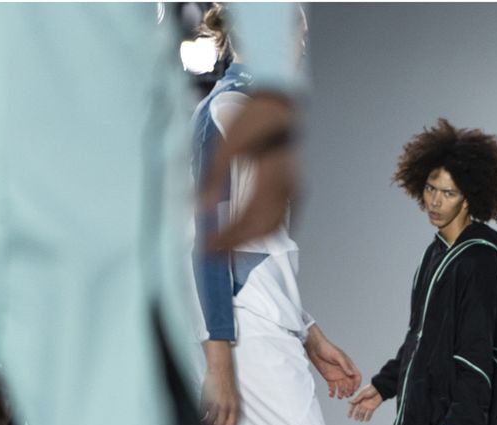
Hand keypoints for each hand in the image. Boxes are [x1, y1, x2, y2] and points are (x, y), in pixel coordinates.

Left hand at [200, 92, 297, 250]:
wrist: (287, 99)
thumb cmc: (258, 116)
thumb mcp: (230, 142)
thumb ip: (215, 177)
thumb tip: (200, 207)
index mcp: (272, 181)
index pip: (249, 223)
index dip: (228, 239)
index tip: (206, 248)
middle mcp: (288, 191)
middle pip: (264, 230)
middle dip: (238, 245)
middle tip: (214, 252)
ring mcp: (295, 190)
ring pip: (275, 225)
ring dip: (250, 238)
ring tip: (227, 243)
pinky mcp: (296, 186)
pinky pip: (282, 215)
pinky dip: (263, 226)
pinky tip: (249, 226)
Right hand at [201, 343, 239, 424]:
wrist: (221, 370)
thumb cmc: (227, 384)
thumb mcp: (234, 398)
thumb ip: (232, 410)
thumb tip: (227, 423)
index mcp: (234, 406)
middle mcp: (225, 407)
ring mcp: (215, 404)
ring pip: (209, 422)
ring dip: (206, 424)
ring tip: (206, 422)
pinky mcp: (206, 400)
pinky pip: (202, 414)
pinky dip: (201, 417)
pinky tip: (201, 416)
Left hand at [305, 328, 361, 398]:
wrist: (314, 348)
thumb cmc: (327, 348)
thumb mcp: (337, 356)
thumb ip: (345, 365)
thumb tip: (351, 374)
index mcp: (348, 366)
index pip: (356, 377)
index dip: (356, 384)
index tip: (353, 389)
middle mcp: (344, 372)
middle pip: (350, 384)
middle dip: (349, 390)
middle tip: (346, 395)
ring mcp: (336, 375)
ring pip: (342, 387)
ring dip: (341, 393)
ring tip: (339, 396)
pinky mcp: (329, 378)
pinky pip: (332, 387)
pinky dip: (332, 392)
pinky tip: (331, 395)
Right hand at [347, 383, 382, 421]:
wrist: (380, 389)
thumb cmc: (370, 389)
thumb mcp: (363, 394)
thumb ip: (356, 399)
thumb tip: (348, 402)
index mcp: (359, 399)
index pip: (353, 406)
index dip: (350, 411)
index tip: (349, 416)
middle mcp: (362, 403)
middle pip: (358, 410)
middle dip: (356, 415)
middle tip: (356, 419)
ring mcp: (367, 406)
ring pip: (363, 413)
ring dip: (361, 417)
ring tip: (360, 420)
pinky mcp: (373, 407)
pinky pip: (370, 413)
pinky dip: (368, 417)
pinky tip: (366, 420)